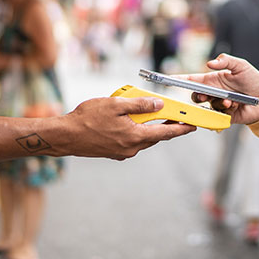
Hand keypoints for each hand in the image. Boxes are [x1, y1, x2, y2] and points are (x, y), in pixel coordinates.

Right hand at [62, 96, 195, 159]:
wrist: (66, 136)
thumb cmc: (88, 118)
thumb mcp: (116, 105)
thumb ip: (140, 105)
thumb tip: (159, 105)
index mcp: (135, 136)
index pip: (165, 133)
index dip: (181, 129)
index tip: (193, 126)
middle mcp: (131, 148)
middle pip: (155, 137)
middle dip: (166, 127)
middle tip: (174, 116)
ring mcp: (122, 152)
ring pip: (143, 139)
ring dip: (149, 128)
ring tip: (149, 114)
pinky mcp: (113, 153)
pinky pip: (131, 142)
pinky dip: (136, 132)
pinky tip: (129, 122)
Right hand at [186, 53, 258, 124]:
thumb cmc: (253, 80)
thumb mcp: (241, 66)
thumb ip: (226, 61)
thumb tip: (210, 63)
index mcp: (213, 80)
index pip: (192, 80)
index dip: (179, 80)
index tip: (169, 79)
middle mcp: (213, 93)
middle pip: (196, 96)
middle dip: (198, 96)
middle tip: (205, 95)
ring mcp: (218, 105)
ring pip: (206, 107)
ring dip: (216, 103)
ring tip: (230, 100)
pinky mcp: (225, 116)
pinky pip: (217, 116)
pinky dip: (224, 110)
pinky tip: (234, 105)